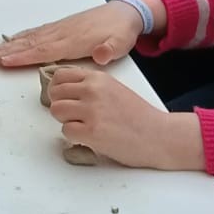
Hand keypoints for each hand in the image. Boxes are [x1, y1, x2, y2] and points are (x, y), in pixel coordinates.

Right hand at [0, 0, 157, 69]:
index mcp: (74, 40)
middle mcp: (62, 33)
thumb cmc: (121, 31)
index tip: (5, 61)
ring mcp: (60, 29)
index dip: (23, 56)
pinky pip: (37, 32)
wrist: (125, 12)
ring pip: (31, 38)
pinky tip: (13, 39)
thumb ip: (110, 50)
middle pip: (31, 44)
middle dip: (10, 51)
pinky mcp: (61, 27)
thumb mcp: (121, 43)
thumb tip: (100, 55)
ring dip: (12, 44)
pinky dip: (23, 36)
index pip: (44, 50)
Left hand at [43, 66, 203, 169]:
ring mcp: (91, 110)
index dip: (58, 89)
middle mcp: (93, 90)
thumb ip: (91, 87)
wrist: (159, 135)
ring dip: (66, 121)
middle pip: (54, 93)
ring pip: (56, 110)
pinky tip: (90, 137)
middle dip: (61, 106)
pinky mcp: (91, 131)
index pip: (60, 75)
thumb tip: (65, 92)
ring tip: (83, 127)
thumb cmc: (139, 117)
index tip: (64, 98)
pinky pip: (66, 131)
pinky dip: (74, 137)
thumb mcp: (114, 90)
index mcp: (98, 78)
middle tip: (75, 116)